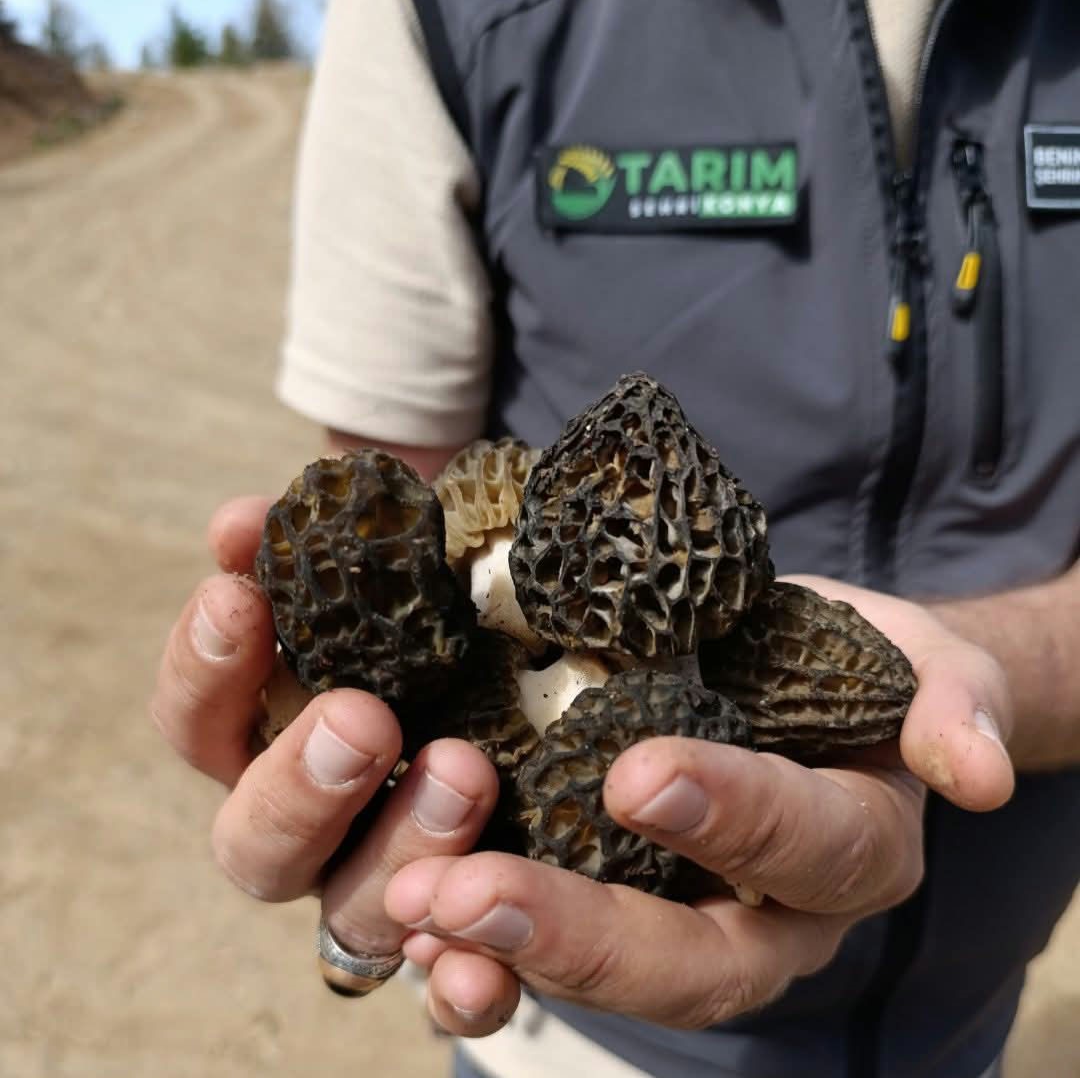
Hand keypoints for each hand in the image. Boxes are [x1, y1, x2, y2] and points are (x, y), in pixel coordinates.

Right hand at [150, 496, 500, 964]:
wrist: (538, 644)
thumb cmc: (443, 595)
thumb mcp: (393, 559)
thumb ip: (316, 546)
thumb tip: (243, 521)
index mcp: (272, 732)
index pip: (196, 720)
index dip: (203, 669)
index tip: (238, 599)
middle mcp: (312, 819)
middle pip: (255, 843)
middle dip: (300, 784)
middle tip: (363, 718)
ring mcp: (383, 876)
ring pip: (351, 910)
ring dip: (400, 852)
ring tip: (464, 773)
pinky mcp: (464, 920)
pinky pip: (448, 976)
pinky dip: (459, 981)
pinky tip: (483, 955)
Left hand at [382, 576, 1015, 1035]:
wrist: (790, 676)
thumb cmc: (852, 666)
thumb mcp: (916, 659)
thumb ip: (949, 701)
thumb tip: (974, 771)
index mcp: (846, 848)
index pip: (806, 848)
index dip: (734, 819)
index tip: (638, 773)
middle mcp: (764, 915)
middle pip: (689, 960)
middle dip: (583, 935)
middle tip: (475, 894)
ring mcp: (678, 918)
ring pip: (604, 974)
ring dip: (503, 950)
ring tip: (415, 905)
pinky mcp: (602, 895)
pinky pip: (544, 952)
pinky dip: (474, 948)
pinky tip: (406, 916)